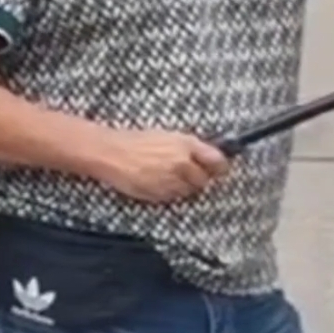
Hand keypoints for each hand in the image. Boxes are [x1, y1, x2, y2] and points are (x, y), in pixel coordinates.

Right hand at [93, 128, 230, 204]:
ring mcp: (173, 181)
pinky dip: (170, 192)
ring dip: (183, 185)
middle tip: (185, 170)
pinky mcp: (162, 195)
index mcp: (186, 144)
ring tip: (166, 174)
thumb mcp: (166, 135)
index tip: (220, 168)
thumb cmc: (136, 140)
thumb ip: (189, 147)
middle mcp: (183, 164)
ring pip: (189, 190)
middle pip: (203, 179)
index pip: (217, 160)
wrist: (112, 153)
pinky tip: (157, 181)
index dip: (220, 166)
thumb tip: (207, 156)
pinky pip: (174, 197)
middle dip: (197, 176)